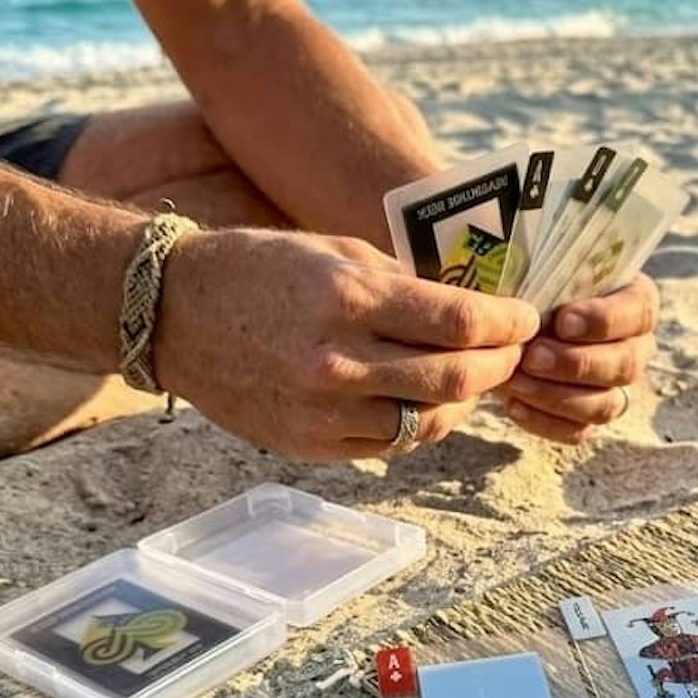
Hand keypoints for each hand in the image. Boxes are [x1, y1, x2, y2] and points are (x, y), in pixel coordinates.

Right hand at [154, 228, 539, 459]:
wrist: (171, 314)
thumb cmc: (258, 270)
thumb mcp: (334, 252)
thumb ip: (404, 285)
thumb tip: (471, 309)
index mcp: (349, 298)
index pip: (458, 321)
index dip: (507, 324)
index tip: (526, 319)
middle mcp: (339, 360)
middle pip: (455, 378)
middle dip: (499, 365)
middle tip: (513, 353)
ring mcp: (324, 411)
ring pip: (429, 422)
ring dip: (465, 402)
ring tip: (474, 380)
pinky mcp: (311, 445)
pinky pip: (391, 444)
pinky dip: (422, 426)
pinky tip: (430, 405)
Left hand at [497, 274, 659, 443]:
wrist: (506, 324)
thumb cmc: (527, 284)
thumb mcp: (537, 262)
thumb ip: (546, 263)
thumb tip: (534, 276)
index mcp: (634, 301)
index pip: (640, 312)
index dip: (605, 320)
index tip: (562, 320)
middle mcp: (634, 347)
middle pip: (626, 365)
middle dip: (577, 363)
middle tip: (532, 356)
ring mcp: (614, 388)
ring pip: (605, 405)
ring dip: (558, 396)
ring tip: (515, 382)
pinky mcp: (587, 418)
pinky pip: (578, 431)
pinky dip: (545, 422)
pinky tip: (513, 405)